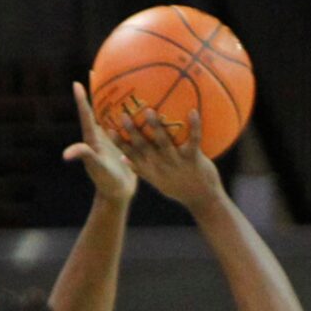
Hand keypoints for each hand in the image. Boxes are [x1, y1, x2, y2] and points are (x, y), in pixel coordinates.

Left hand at [63, 80, 136, 205]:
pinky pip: (128, 125)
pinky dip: (133, 115)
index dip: (82, 98)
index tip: (77, 83)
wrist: (118, 194)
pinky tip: (143, 106)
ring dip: (118, 99)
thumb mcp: (96, 168)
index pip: (87, 114)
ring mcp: (113, 138)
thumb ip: (84, 157)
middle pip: (99, 108)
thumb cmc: (105, 182)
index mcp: (93, 138)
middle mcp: (102, 135)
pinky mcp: (124, 143)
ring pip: (114, 114)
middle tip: (100, 70)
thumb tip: (67, 154)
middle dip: (100, 90)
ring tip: (124, 80)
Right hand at [108, 103, 223, 209]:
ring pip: (164, 143)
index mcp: (151, 171)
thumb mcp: (157, 181)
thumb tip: (122, 158)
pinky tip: (193, 111)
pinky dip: (194, 126)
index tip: (107, 129)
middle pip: (144, 147)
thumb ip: (140, 169)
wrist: (203, 199)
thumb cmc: (179, 187)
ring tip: (150, 110)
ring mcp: (177, 163)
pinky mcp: (194, 160)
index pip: (131, 155)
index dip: (119, 143)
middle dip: (133, 132)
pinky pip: (194, 140)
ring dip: (157, 127)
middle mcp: (161, 167)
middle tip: (123, 114)